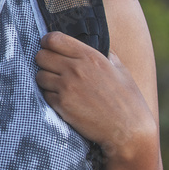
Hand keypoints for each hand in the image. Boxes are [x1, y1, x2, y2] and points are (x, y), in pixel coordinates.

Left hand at [35, 32, 156, 160]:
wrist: (128, 130)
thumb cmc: (128, 100)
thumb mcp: (121, 70)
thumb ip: (107, 55)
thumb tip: (100, 47)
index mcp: (90, 56)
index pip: (54, 39)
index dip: (48, 42)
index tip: (49, 47)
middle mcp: (76, 69)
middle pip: (41, 56)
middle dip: (44, 61)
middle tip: (52, 68)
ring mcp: (67, 87)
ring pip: (39, 76)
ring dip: (46, 80)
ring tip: (58, 85)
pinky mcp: (62, 105)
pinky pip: (45, 94)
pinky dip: (50, 96)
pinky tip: (63, 100)